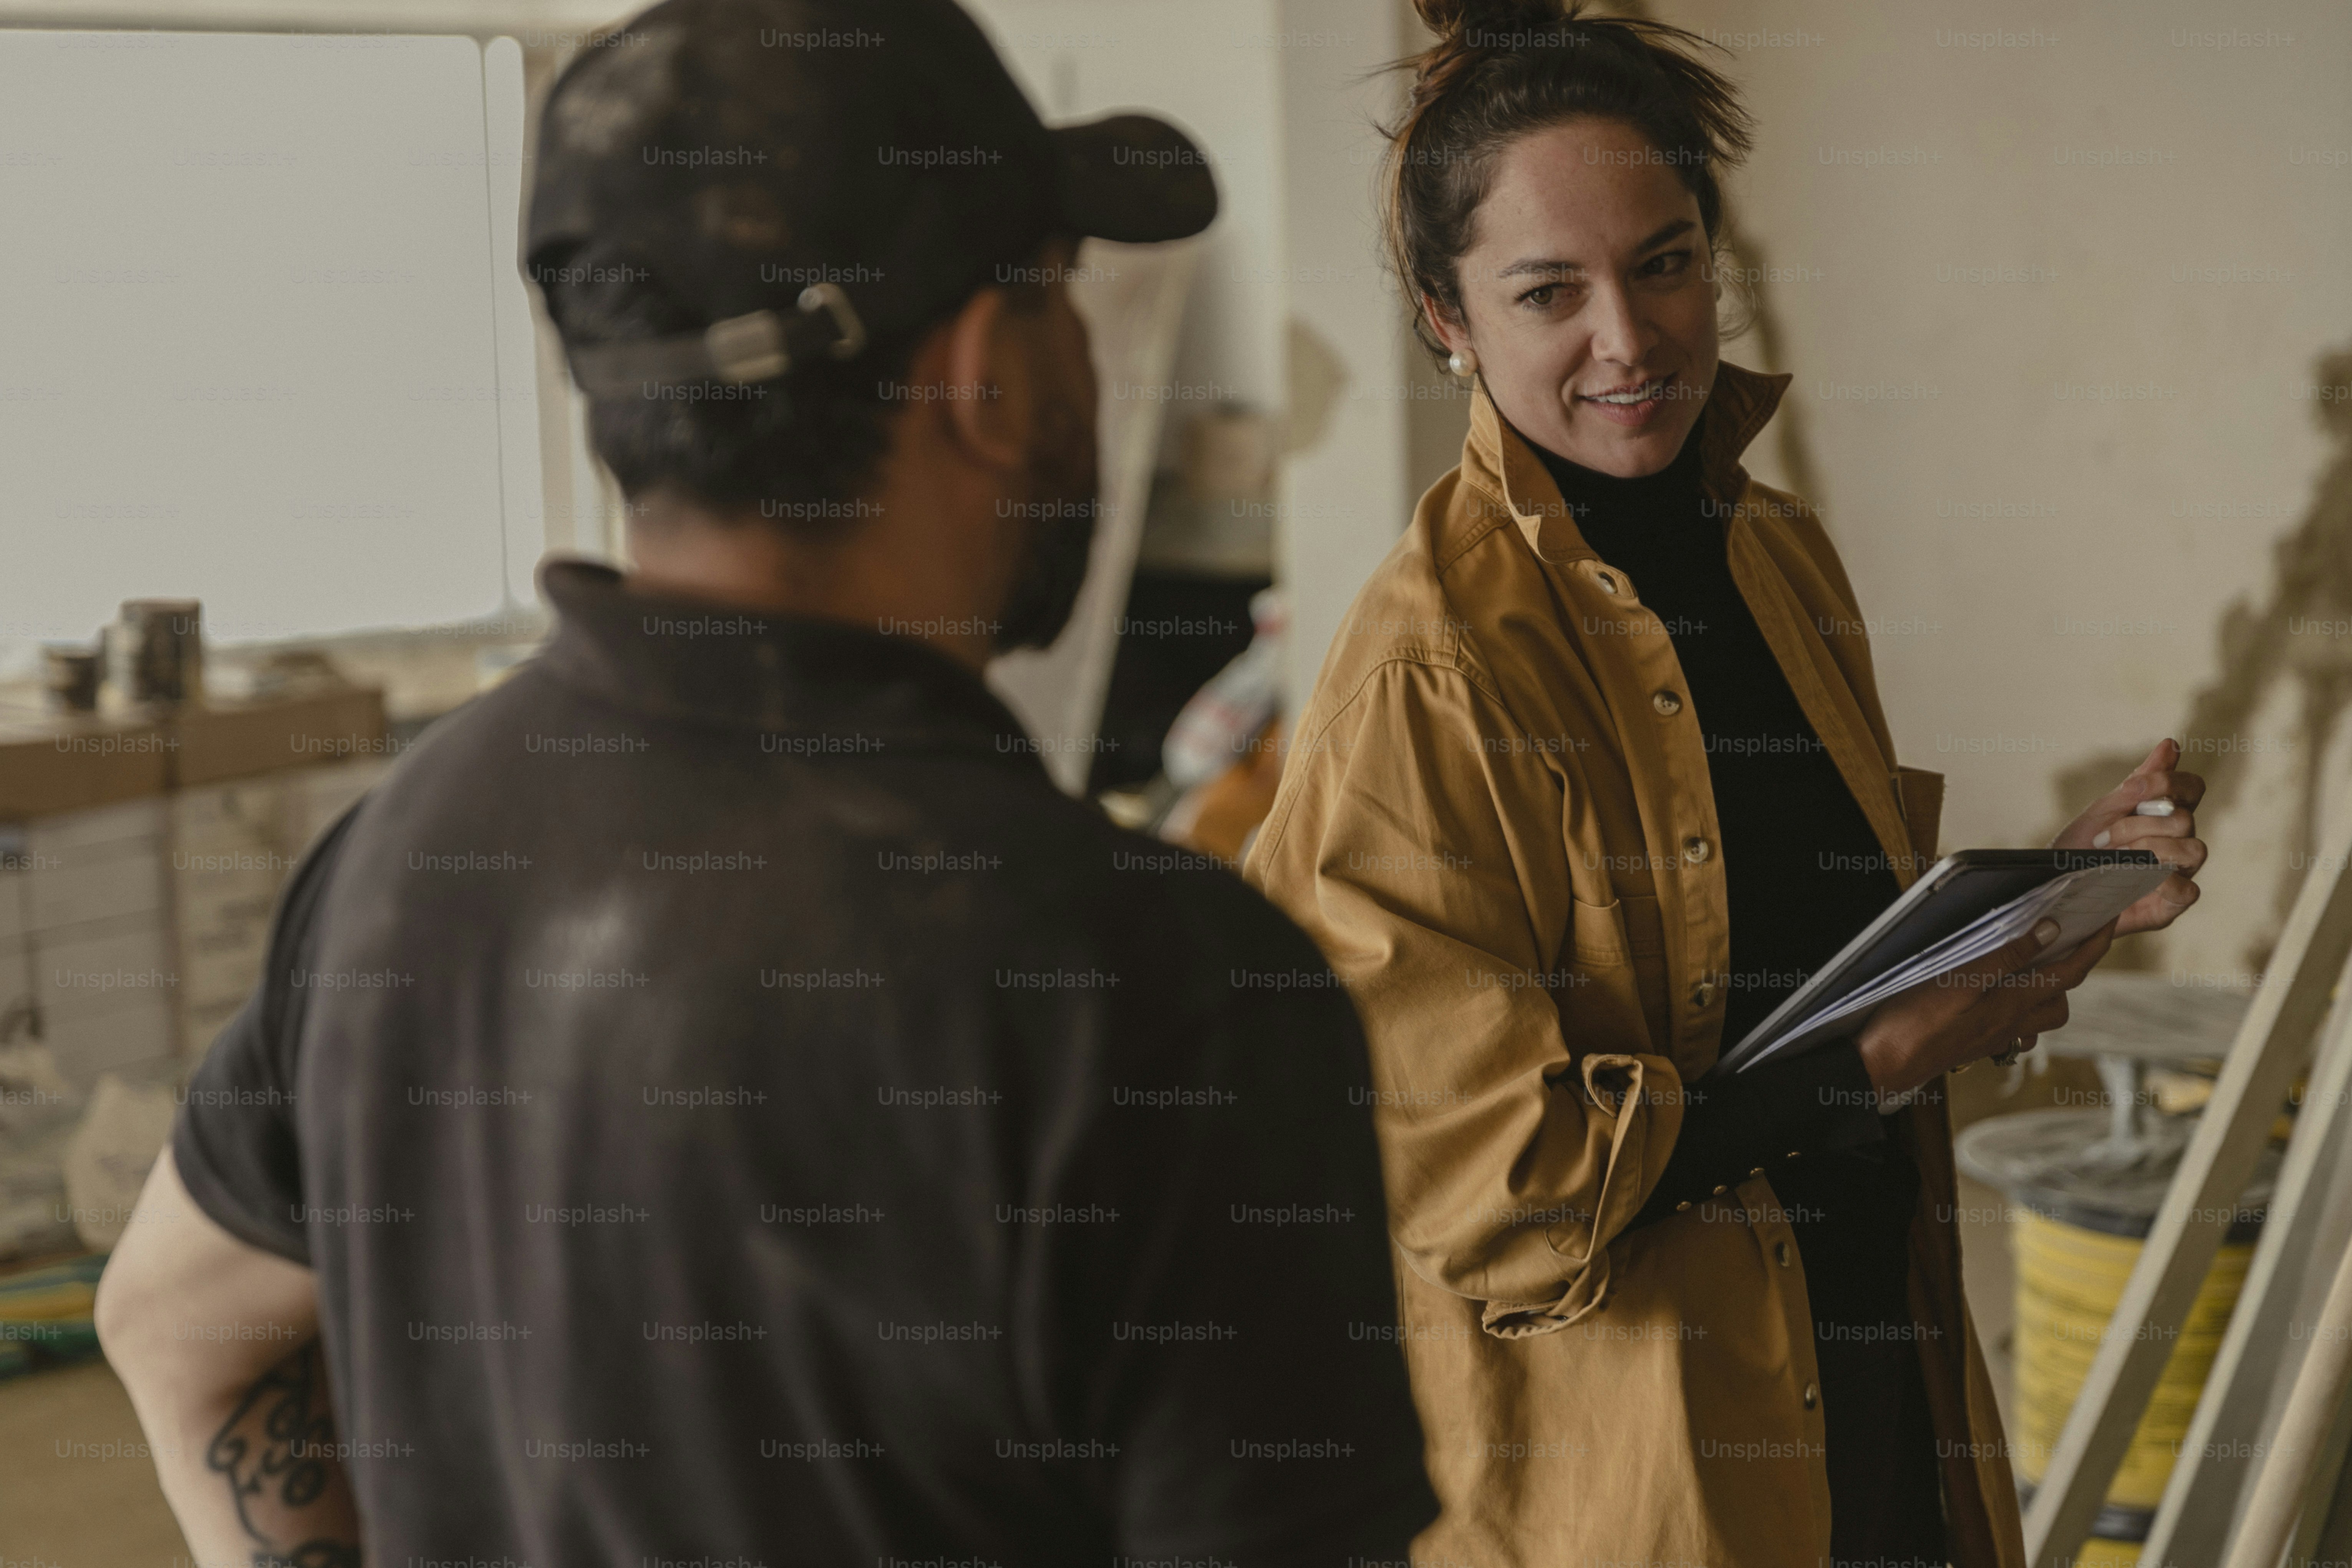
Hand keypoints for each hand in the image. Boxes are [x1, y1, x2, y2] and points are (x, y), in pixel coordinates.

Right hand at [1854, 916, 2116, 1096]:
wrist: (1882, 1066)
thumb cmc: (1913, 1022)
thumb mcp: (1958, 978)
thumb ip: (2005, 955)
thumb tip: (2049, 931)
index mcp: (2013, 1004)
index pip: (2069, 971)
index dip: (2094, 945)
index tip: (2109, 920)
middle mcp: (2011, 1024)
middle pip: (2061, 998)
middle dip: (2071, 968)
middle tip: (2064, 938)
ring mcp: (1993, 1037)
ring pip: (2039, 1015)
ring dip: (2045, 989)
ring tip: (2029, 961)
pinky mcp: (1974, 1044)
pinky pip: (2014, 1027)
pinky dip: (2018, 1008)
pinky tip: (1997, 994)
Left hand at [2052, 738, 2207, 936]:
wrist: (2055, 889)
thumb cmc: (2080, 848)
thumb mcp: (2103, 811)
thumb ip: (2139, 782)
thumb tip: (2171, 744)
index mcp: (2166, 814)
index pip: (2192, 787)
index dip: (2167, 782)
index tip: (2129, 790)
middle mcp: (2180, 841)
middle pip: (2184, 819)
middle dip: (2138, 824)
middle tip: (2103, 838)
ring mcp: (2179, 872)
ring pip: (2193, 850)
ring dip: (2149, 850)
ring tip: (2115, 859)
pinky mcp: (2172, 903)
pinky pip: (2188, 890)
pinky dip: (2162, 882)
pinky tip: (2135, 880)